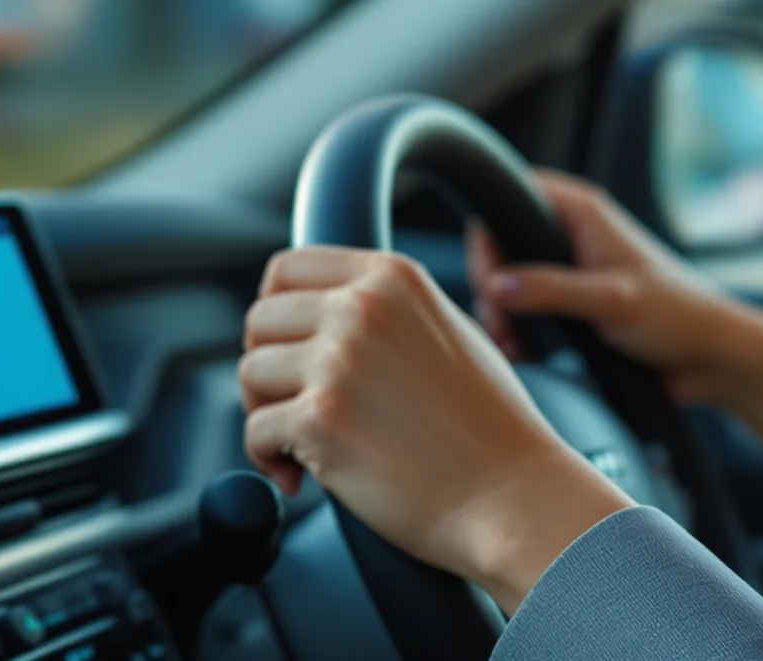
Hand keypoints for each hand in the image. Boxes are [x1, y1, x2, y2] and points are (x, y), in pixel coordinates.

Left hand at [238, 246, 630, 611]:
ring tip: (305, 443)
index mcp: (392, 278)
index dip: (277, 313)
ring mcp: (339, 361)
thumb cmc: (489, 425)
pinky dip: (269, 460)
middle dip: (268, 366)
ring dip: (267, 412)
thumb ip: (386, 309)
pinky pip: (254, 432)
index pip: (287, 268)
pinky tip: (304, 476)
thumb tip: (323, 311)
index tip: (289, 350)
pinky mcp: (320, 419)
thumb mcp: (447, 328)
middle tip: (295, 404)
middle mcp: (361, 308)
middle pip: (260, 319)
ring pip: (250, 373)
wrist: (512, 493)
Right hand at [470, 169, 762, 404]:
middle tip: (500, 323)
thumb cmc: (674, 314)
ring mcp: (570, 274)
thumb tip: (495, 286)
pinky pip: (528, 315)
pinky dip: (518, 335)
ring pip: (511, 286)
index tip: (488, 278)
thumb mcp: (612, 299)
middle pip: (503, 246)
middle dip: (492, 287)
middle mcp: (571, 237)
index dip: (489, 232)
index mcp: (583, 212)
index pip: (512, 196)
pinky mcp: (572, 309)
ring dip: (503, 317)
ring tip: (513, 347)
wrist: (709, 357)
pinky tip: (523, 356)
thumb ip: (552, 291)